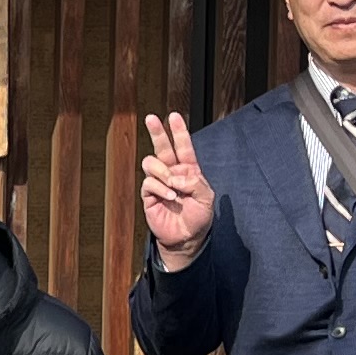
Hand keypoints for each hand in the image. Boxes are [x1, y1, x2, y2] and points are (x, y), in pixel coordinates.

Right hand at [137, 112, 215, 269]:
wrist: (185, 238)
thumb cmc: (198, 217)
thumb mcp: (207, 198)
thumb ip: (194, 182)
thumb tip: (174, 176)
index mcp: (188, 170)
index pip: (183, 146)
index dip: (178, 131)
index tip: (174, 116)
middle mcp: (172, 173)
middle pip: (162, 147)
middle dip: (157, 132)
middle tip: (151, 118)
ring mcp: (159, 183)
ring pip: (151, 163)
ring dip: (162, 171)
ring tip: (172, 185)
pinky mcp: (149, 195)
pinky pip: (149, 182)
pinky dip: (160, 187)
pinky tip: (169, 196)